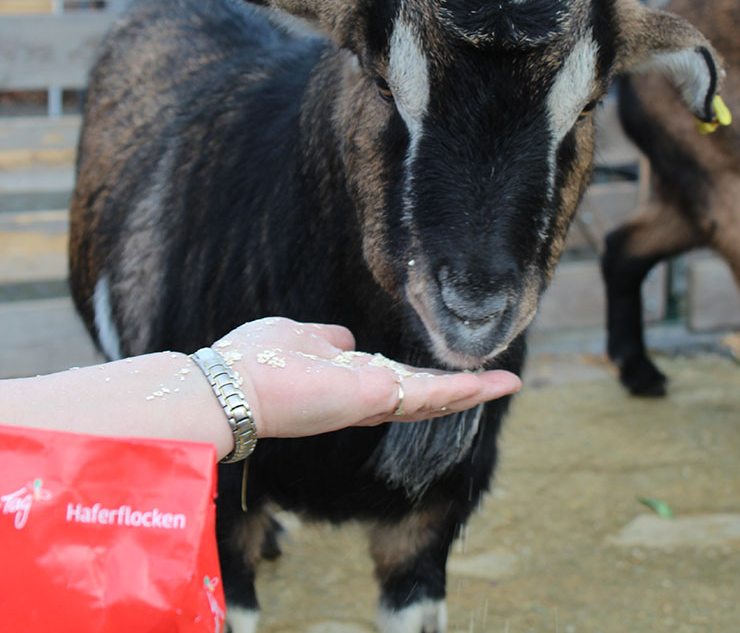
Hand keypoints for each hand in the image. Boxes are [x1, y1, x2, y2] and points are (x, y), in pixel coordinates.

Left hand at [212, 317, 520, 438]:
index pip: (394, 383)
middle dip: (461, 391)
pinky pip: (428, 393)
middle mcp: (363, 398)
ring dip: (471, 390)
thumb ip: (326, 341)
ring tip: (506, 383)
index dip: (425, 380)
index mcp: (346, 382)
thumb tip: (345, 339)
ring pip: (431, 398)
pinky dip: (461, 389)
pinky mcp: (376, 398)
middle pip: (421, 396)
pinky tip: (491, 384)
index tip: (453, 373)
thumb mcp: (297, 338)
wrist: (233, 390)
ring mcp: (371, 401)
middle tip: (500, 383)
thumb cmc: (255, 363)